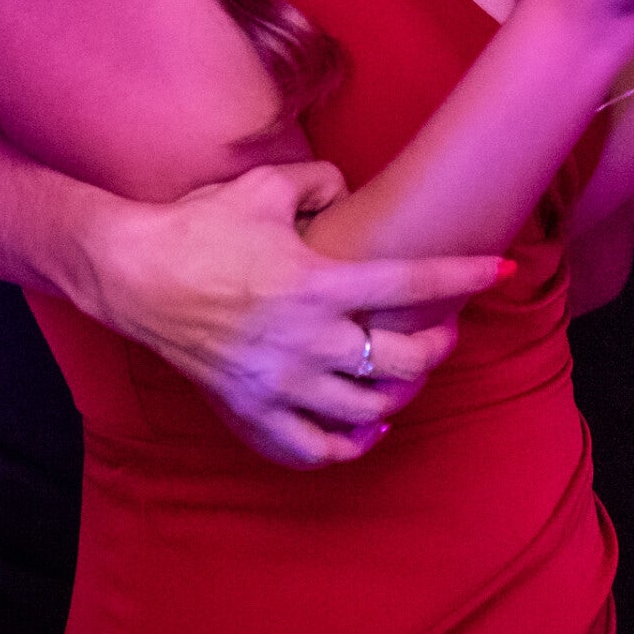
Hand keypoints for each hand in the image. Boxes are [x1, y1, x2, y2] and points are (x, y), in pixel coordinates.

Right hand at [77, 163, 512, 468]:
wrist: (134, 271)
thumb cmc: (202, 224)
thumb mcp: (265, 186)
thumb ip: (321, 184)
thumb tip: (348, 192)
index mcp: (317, 281)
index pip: (412, 282)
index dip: (463, 276)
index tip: (500, 271)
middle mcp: (306, 339)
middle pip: (401, 361)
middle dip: (437, 346)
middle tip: (443, 331)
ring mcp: (278, 382)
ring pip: (366, 411)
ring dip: (399, 396)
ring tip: (407, 376)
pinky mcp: (249, 409)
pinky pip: (310, 449)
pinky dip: (347, 447)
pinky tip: (366, 431)